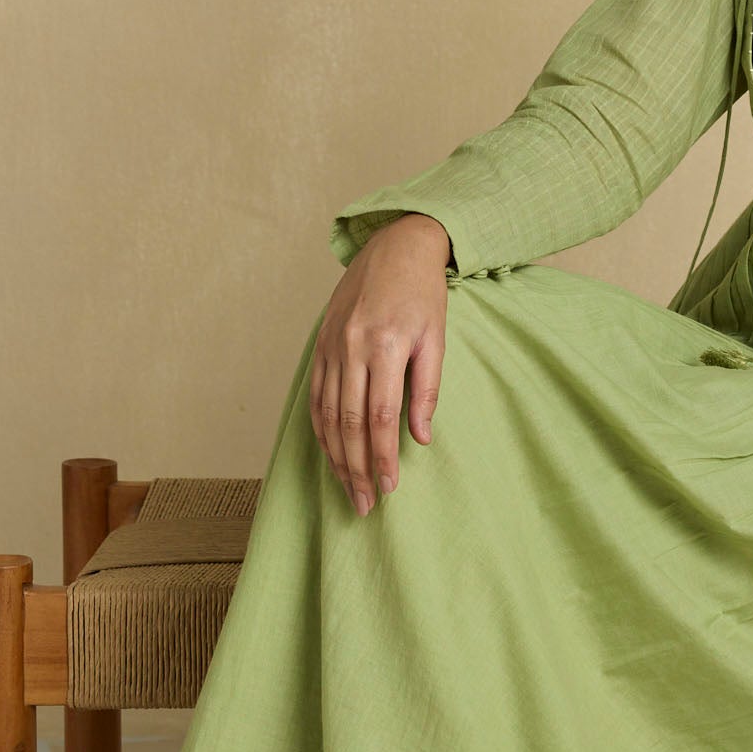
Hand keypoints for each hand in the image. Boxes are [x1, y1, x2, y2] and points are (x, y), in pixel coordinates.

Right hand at [308, 213, 452, 514]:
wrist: (395, 247)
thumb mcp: (436, 337)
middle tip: (364, 504)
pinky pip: (316, 395)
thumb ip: (427, 388)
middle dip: (356, 468)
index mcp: (385, 346)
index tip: (388, 488)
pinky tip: (329, 452)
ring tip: (347, 488)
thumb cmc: (423, 293)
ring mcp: (331, 346)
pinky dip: (320, 428)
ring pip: (328, 414)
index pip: (380, 417)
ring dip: (336, 456)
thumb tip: (421, 438)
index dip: (383, 457)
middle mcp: (351, 348)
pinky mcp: (321, 344)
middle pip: (349, 422)